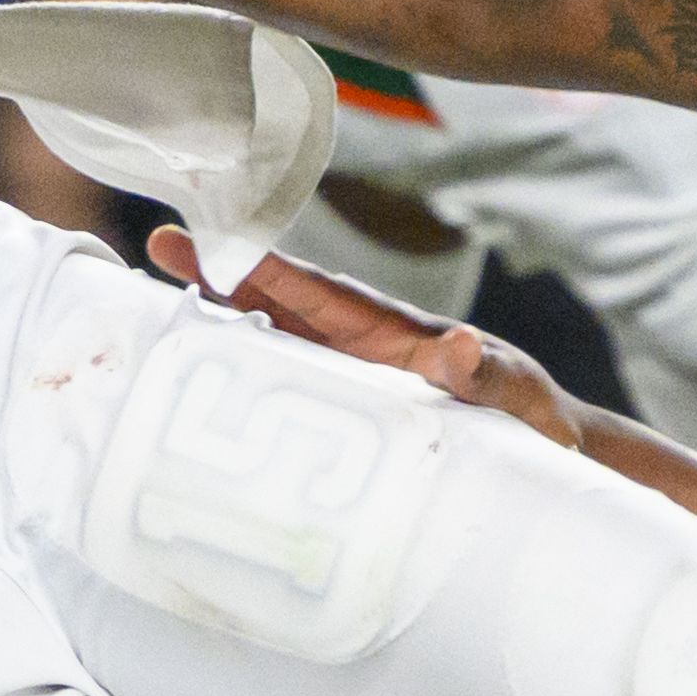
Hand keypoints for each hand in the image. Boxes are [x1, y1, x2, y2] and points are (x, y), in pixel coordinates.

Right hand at [148, 229, 592, 451]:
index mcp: (388, 327)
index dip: (263, 270)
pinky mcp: (341, 407)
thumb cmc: (527, 412)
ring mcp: (345, 373)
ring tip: (154, 312)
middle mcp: (357, 342)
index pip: (316, 291)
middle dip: (219, 274)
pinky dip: (239, 374)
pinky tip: (198, 384)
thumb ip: (482, 371)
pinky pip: (282, 385)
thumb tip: (459, 346)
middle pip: (276, 301)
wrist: (541, 446)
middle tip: (156, 250)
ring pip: (270, 339)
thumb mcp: (509, 390)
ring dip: (218, 323)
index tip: (211, 249)